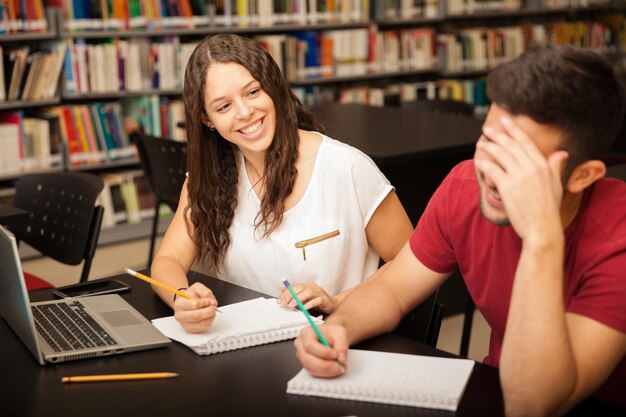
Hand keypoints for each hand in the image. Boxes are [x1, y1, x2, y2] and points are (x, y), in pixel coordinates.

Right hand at [173, 282, 218, 332]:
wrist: (185, 303)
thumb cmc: (190, 295)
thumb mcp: (197, 287)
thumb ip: (205, 291)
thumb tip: (212, 302)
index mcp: (179, 304)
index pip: (194, 305)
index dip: (205, 302)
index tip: (211, 301)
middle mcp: (180, 315)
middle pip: (197, 316)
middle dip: (209, 311)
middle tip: (214, 307)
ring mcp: (185, 324)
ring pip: (202, 323)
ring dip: (210, 316)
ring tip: (211, 310)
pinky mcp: (191, 329)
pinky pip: (204, 327)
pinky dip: (209, 321)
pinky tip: (208, 315)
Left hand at [277, 281, 337, 313]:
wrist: (332, 304)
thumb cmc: (317, 300)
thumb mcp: (303, 296)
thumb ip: (293, 292)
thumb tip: (281, 288)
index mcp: (306, 285)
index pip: (294, 287)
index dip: (286, 293)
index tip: (280, 300)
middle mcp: (312, 287)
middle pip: (300, 288)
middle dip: (290, 295)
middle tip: (284, 303)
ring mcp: (319, 292)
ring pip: (308, 292)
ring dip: (298, 299)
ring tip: (291, 306)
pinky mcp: (324, 299)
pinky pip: (317, 301)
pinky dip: (310, 304)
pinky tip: (304, 308)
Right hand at [294, 324, 347, 376]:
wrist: (331, 336)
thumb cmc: (332, 333)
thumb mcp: (340, 333)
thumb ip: (341, 345)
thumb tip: (341, 359)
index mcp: (306, 333)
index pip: (309, 345)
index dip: (323, 352)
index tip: (335, 354)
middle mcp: (301, 345)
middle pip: (307, 359)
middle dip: (325, 365)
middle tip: (339, 365)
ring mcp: (302, 356)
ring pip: (311, 368)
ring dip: (327, 371)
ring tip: (339, 367)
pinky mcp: (307, 365)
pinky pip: (314, 373)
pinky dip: (326, 373)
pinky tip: (335, 369)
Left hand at [475, 116, 567, 241]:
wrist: (542, 228)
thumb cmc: (548, 210)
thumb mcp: (556, 185)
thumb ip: (555, 167)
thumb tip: (561, 153)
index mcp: (543, 165)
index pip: (526, 142)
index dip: (515, 130)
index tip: (506, 121)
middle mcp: (532, 167)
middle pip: (511, 145)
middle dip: (498, 135)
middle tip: (487, 129)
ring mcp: (519, 176)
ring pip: (500, 155)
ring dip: (489, 147)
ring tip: (481, 143)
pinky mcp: (507, 186)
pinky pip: (492, 170)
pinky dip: (484, 164)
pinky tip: (478, 162)